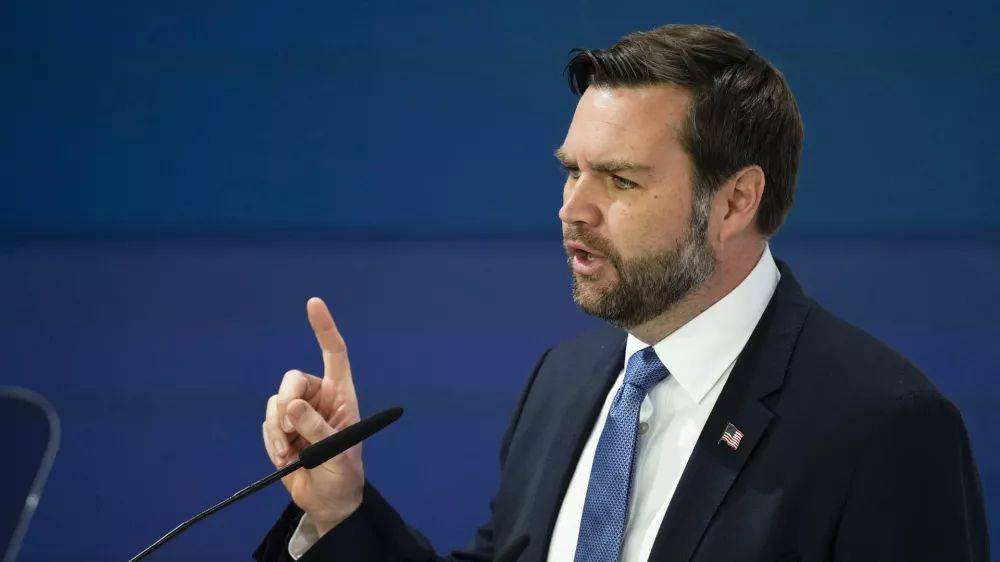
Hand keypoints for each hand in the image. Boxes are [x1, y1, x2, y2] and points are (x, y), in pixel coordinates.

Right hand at [262, 297, 363, 536]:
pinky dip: (271, 442)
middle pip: (292, 380)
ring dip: (277, 429)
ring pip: (275, 403)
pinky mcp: (280, 430)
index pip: (334, 354)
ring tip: (290, 454)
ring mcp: (297, 414)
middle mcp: (318, 398)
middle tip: (288, 428)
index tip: (314, 303)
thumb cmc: (344, 475)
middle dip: (286, 402)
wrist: (328, 502)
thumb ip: (317, 429)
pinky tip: (286, 460)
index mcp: (341, 395)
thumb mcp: (338, 453)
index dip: (324, 328)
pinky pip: (266, 425)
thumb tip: (291, 407)